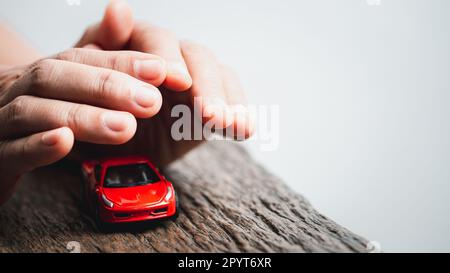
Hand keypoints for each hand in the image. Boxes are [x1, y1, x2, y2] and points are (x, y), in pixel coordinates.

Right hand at [0, 48, 168, 203]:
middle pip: (56, 75)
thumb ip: (102, 65)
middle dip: (107, 86)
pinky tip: (64, 143)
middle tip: (150, 101)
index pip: (82, 56)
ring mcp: (3, 122)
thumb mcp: (77, 93)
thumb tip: (123, 11)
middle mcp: (20, 90)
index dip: (122, 62)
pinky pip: (12, 150)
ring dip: (82, 116)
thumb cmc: (46, 120)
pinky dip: (38, 145)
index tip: (160, 70)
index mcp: (46, 74)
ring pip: (34, 111)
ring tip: (125, 127)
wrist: (0, 150)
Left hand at [73, 0, 252, 164]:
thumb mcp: (86, 85)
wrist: (109, 150)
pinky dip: (239, 114)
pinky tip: (243, 130)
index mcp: (136, 43)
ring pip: (217, 76)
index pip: (156, 39)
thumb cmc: (95, 112)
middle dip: (205, 85)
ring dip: (226, 101)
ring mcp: (192, 78)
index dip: (167, 57)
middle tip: (208, 113)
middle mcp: (169, 55)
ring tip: (229, 125)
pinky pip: (231, 101)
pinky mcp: (209, 102)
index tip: (175, 81)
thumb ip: (99, 49)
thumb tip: (118, 7)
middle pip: (195, 55)